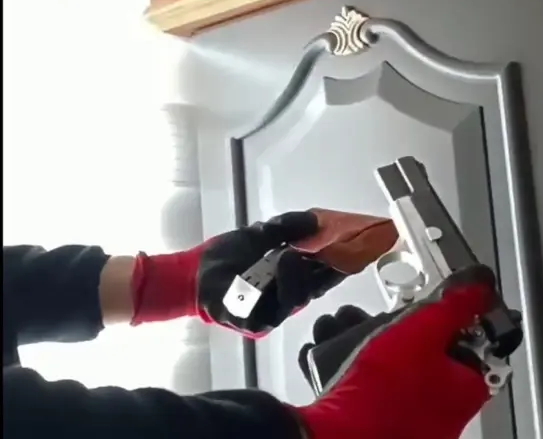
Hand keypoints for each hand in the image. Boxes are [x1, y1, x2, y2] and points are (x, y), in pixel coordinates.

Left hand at [131, 211, 349, 336]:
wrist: (191, 274)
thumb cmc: (223, 257)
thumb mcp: (258, 234)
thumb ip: (286, 227)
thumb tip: (315, 219)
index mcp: (288, 278)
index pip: (321, 272)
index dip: (337, 261)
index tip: (350, 245)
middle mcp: (285, 297)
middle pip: (315, 286)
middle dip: (324, 268)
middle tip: (325, 247)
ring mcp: (272, 311)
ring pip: (298, 298)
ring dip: (298, 276)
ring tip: (291, 255)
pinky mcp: (256, 324)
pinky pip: (277, 311)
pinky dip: (280, 289)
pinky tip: (278, 270)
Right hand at [292, 265, 501, 438]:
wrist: (340, 432)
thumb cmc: (385, 391)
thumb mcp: (424, 330)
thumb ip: (455, 306)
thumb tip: (481, 287)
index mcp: (468, 390)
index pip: (480, 348)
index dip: (461, 322)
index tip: (444, 310)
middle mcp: (447, 413)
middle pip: (437, 357)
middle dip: (410, 330)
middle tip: (395, 321)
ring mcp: (417, 422)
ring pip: (404, 369)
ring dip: (382, 344)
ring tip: (358, 329)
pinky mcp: (386, 423)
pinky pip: (381, 386)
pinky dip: (366, 367)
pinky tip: (344, 351)